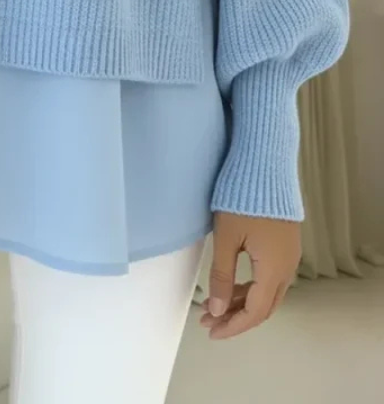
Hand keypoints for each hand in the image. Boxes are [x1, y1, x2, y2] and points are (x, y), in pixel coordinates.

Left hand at [200, 211, 300, 339]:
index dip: (233, 326)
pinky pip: (271, 277)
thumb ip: (222, 276)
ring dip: (243, 302)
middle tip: (208, 320)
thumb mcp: (226, 238)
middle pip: (264, 306)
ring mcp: (289, 256)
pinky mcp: (286, 245)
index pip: (255, 312)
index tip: (211, 331)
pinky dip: (251, 287)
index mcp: (274, 269)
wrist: (265, 166)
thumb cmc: (242, 200)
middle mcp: (287, 267)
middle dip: (236, 317)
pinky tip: (232, 286)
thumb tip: (217, 310)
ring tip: (214, 305)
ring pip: (268, 292)